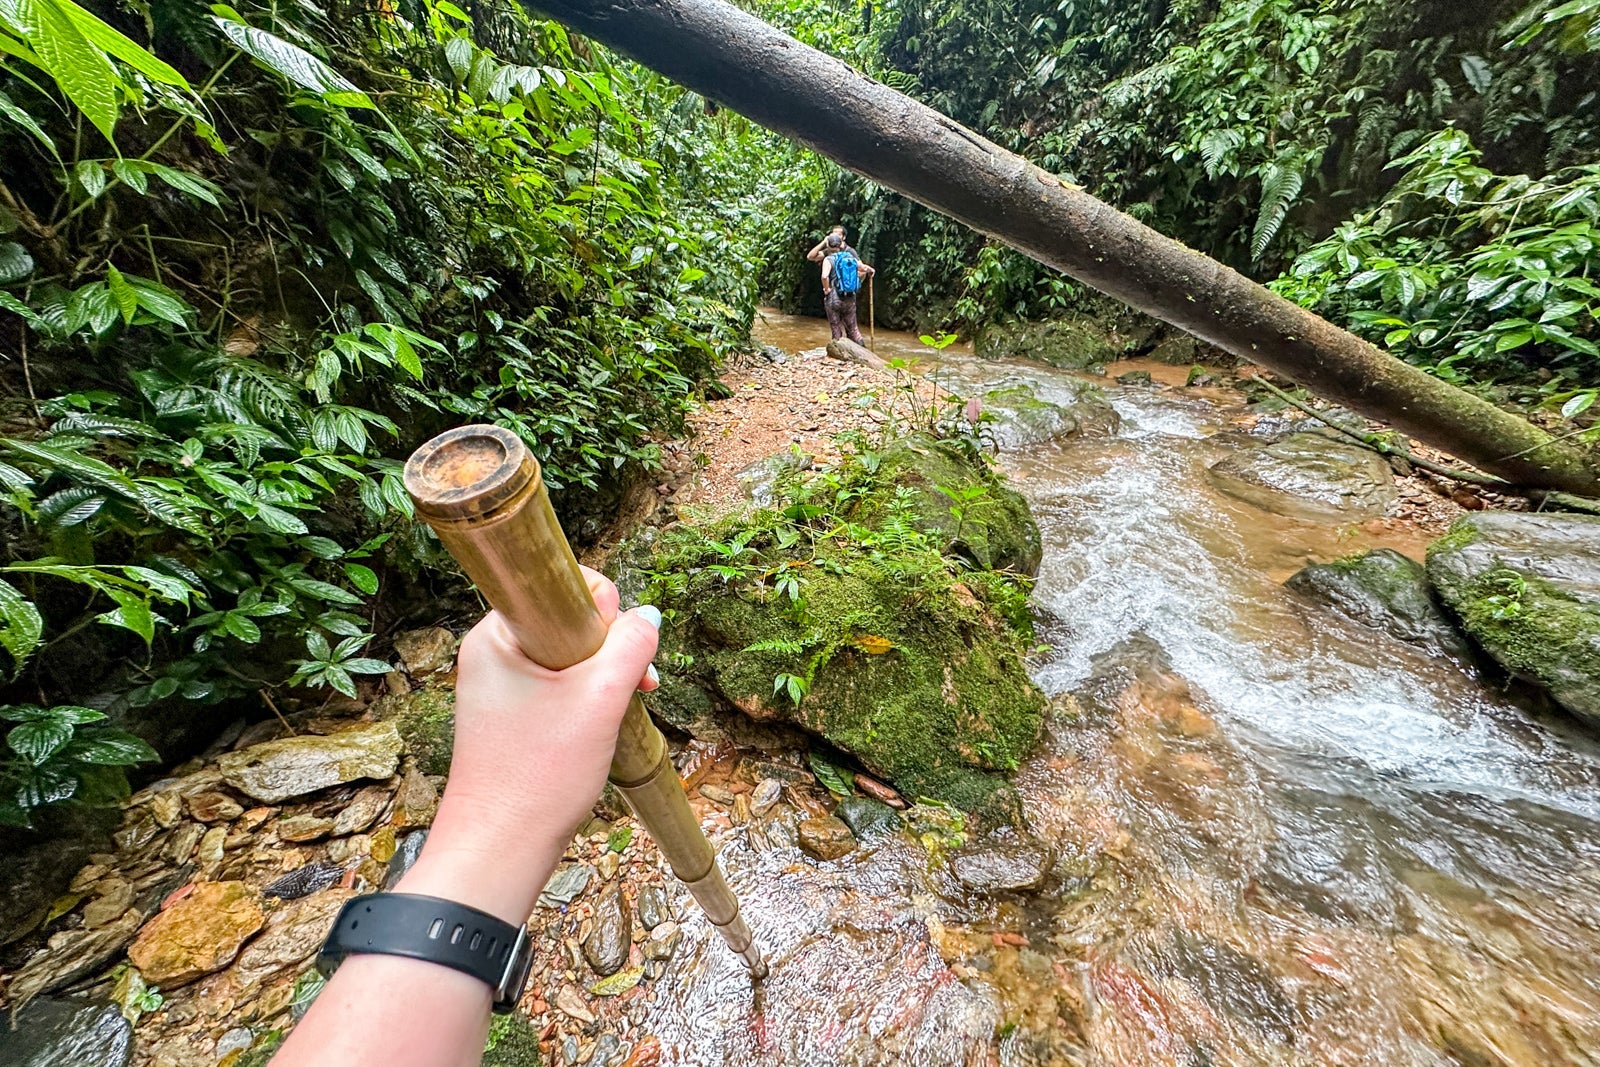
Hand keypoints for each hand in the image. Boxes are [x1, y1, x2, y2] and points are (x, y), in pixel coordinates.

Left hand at [395, 567, 658, 922]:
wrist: (499, 848)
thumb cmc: (539, 774)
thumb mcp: (601, 700)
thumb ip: (631, 647)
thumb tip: (648, 616)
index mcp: (498, 633)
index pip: (561, 584)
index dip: (604, 607)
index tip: (622, 646)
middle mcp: (491, 652)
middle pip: (568, 620)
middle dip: (610, 646)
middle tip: (636, 683)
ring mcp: (497, 685)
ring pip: (567, 656)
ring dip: (603, 675)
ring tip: (627, 705)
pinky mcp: (508, 715)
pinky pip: (556, 685)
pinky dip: (585, 698)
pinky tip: (604, 723)